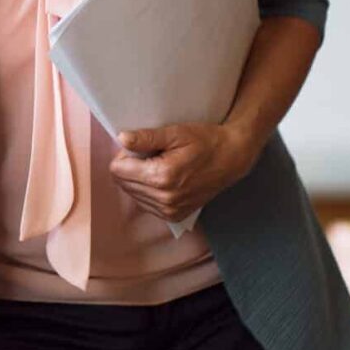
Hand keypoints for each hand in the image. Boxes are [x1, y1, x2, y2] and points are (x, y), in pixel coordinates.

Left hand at [110, 124, 256, 222]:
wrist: (231, 159)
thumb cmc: (205, 142)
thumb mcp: (176, 133)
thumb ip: (146, 138)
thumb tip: (121, 139)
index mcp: (161, 177)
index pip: (117, 169)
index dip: (125, 155)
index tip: (142, 147)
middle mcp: (164, 199)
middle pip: (122, 182)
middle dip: (131, 167)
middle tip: (152, 155)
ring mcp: (169, 211)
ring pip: (132, 194)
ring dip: (139, 180)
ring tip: (160, 166)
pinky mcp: (174, 216)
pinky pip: (145, 204)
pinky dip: (149, 191)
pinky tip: (164, 180)